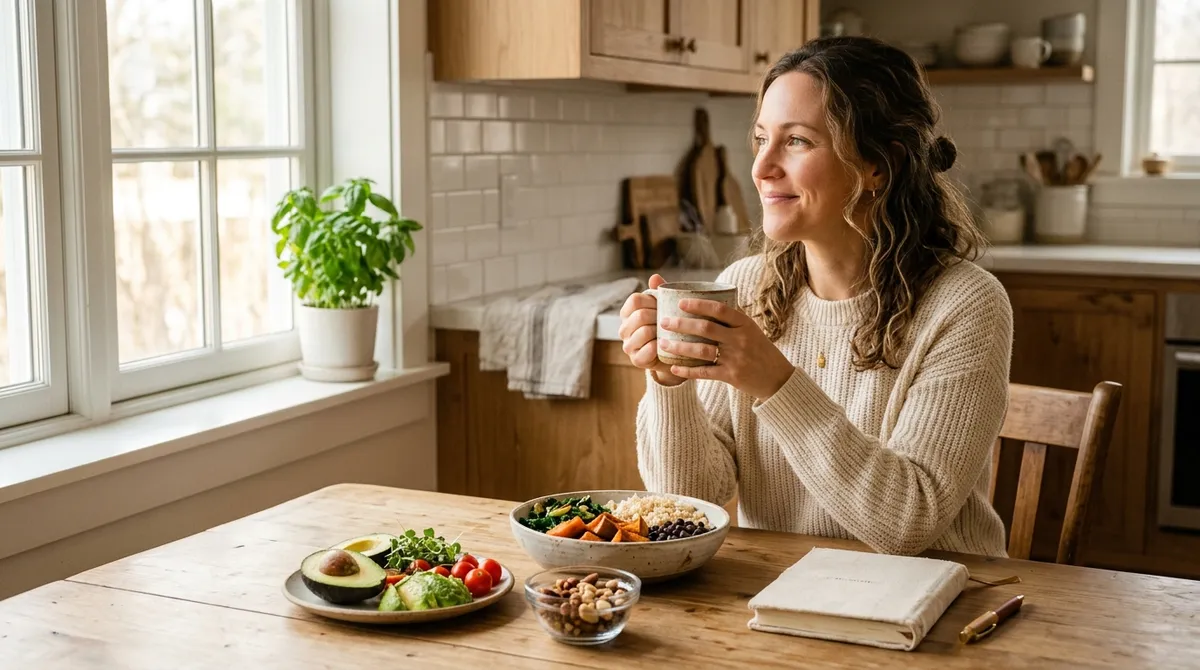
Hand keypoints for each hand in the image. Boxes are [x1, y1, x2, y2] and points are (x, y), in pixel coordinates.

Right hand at [617, 274, 684, 386]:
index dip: (652, 301)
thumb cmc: (668, 327)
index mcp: (628, 313)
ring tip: (670, 333)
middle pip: (640, 315)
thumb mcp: (665, 308)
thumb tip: (654, 277)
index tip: (663, 306)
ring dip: (660, 331)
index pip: (635, 300)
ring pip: (644, 331)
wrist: (674, 355)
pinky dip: (660, 346)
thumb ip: (659, 292)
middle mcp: (624, 329)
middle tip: (670, 321)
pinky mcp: (636, 360)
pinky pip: (649, 349)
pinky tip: (667, 345)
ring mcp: (628, 345)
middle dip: (658, 317)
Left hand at [659, 298, 794, 399]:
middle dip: (681, 324)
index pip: (720, 309)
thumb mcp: (752, 330)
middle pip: (706, 328)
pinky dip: (687, 370)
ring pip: (702, 350)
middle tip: (664, 321)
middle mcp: (740, 339)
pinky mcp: (731, 376)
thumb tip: (706, 303)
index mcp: (745, 324)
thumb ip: (732, 319)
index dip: (698, 305)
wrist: (778, 378)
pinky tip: (673, 367)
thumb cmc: (760, 350)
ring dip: (679, 347)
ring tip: (662, 343)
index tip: (680, 302)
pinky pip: (704, 372)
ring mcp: (736, 358)